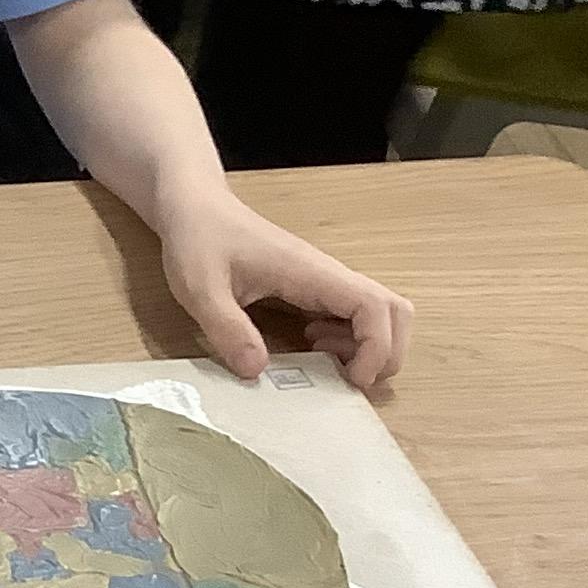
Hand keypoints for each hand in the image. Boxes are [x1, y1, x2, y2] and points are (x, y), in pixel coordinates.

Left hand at [157, 187, 413, 396]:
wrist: (194, 207)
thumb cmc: (198, 239)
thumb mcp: (200, 288)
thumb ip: (227, 329)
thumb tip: (257, 372)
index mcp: (310, 272)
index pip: (374, 307)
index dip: (377, 348)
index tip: (353, 379)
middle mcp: (327, 275)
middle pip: (394, 311)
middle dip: (386, 352)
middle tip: (347, 379)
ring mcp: (322, 281)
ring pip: (377, 314)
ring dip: (366, 347)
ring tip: (321, 361)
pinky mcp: (312, 288)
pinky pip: (350, 315)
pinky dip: (346, 339)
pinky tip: (309, 345)